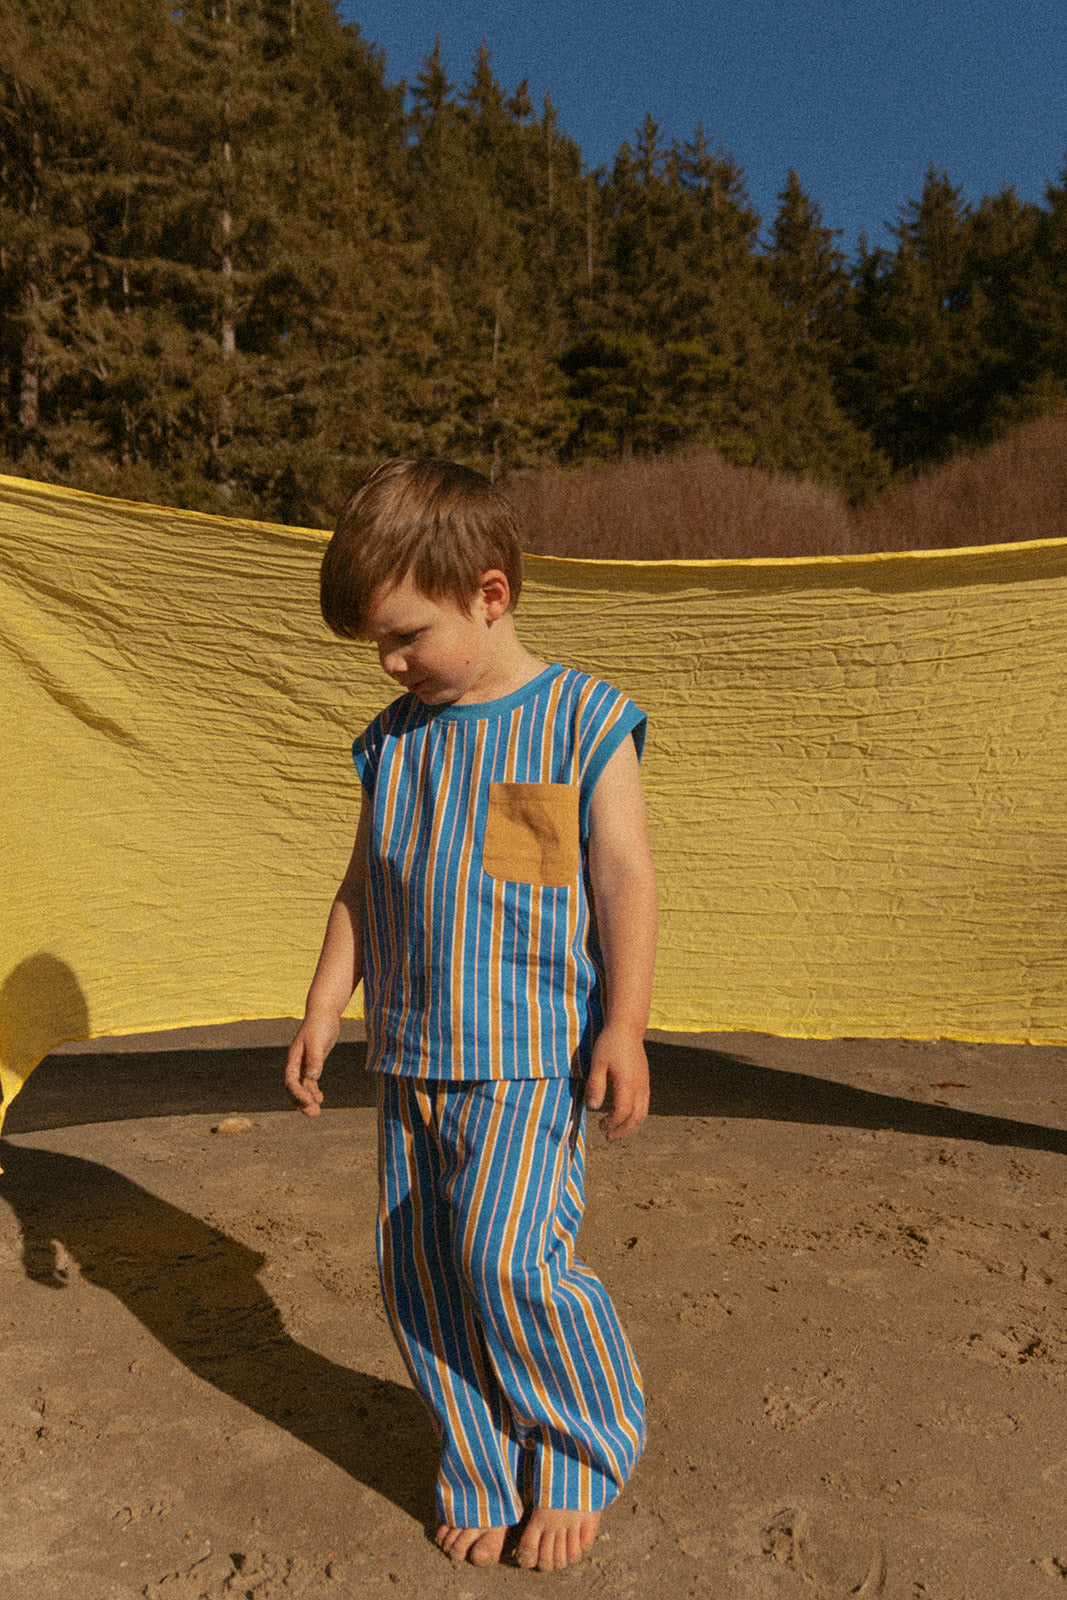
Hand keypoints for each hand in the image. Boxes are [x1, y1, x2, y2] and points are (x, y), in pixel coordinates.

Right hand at [285, 1012, 339, 1117]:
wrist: (324, 1012)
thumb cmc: (320, 1024)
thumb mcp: (317, 1041)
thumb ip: (315, 1059)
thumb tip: (312, 1078)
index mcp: (294, 1057)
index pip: (291, 1081)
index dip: (298, 1094)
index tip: (309, 1102)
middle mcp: (296, 1062)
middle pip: (294, 1087)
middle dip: (301, 1102)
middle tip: (313, 1114)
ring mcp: (304, 1063)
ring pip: (303, 1086)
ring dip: (308, 1100)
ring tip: (316, 1112)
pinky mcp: (313, 1062)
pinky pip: (310, 1081)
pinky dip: (314, 1091)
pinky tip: (320, 1099)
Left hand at [586, 1025, 649, 1140]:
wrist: (627, 1028)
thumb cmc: (609, 1044)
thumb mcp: (597, 1063)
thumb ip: (596, 1085)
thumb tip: (593, 1107)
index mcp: (628, 1082)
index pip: (622, 1112)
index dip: (612, 1123)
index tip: (600, 1125)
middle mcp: (640, 1086)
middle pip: (636, 1118)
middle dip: (622, 1131)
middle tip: (608, 1137)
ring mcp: (645, 1084)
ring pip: (643, 1113)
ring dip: (630, 1126)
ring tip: (616, 1132)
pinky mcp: (645, 1081)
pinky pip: (645, 1105)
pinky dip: (636, 1116)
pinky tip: (624, 1117)